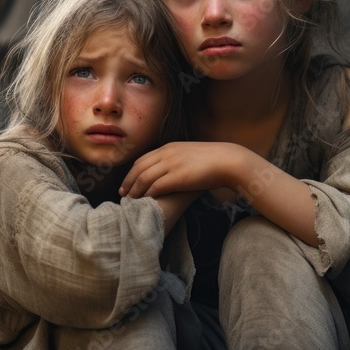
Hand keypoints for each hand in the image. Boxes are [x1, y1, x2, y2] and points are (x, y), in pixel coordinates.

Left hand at [119, 142, 243, 197]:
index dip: (132, 172)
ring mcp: (171, 164)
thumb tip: (173, 169)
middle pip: (139, 168)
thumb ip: (178, 160)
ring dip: (135, 190)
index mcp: (169, 148)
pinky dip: (147, 194)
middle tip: (122, 193)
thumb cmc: (214, 160)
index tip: (126, 182)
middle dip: (128, 181)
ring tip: (130, 200)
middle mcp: (167, 154)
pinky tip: (145, 201)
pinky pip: (156, 186)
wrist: (228, 160)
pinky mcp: (177, 176)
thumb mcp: (191, 155)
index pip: (142, 159)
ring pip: (144, 177)